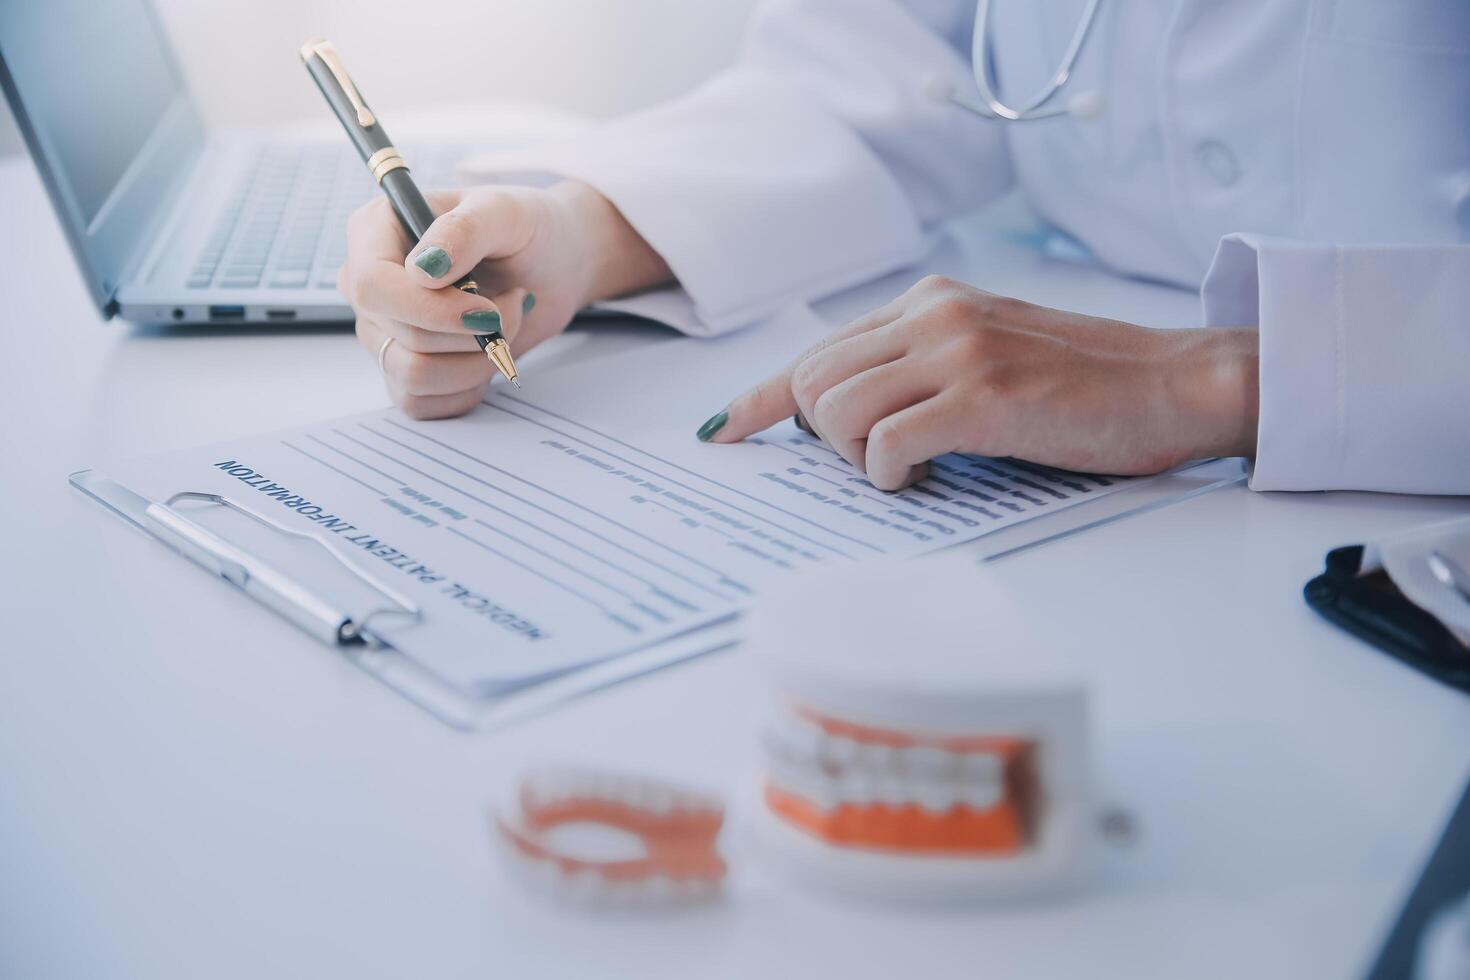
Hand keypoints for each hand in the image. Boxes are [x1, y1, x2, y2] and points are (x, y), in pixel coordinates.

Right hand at [341, 180, 669, 418]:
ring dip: (476, 361)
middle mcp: (370, 285)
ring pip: (413, 376)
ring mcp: (383, 330)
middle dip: (472, 334)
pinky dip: (467, 386)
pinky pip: (421, 402)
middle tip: (510, 305)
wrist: (554, 265)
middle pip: (400, 336)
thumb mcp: (504, 212)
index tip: (486, 310)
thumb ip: (465, 231)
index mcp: (375, 232)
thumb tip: (423, 270)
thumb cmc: (526, 229)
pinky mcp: (403, 369)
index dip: (429, 309)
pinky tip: (486, 354)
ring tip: (501, 325)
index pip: (371, 285)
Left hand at [702, 276, 1258, 489]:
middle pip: (811, 381)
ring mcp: (957, 351)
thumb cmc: (1085, 384)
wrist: (1176, 382)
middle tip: (873, 462)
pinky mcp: (982, 397)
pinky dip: (888, 475)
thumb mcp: (988, 354)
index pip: (817, 350)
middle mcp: (933, 315)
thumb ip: (918, 367)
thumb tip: (840, 417)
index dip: (759, 398)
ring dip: (854, 458)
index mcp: (930, 302)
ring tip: (907, 469)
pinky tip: (923, 479)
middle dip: (820, 437)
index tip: (722, 431)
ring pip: (834, 411)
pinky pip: (884, 444)